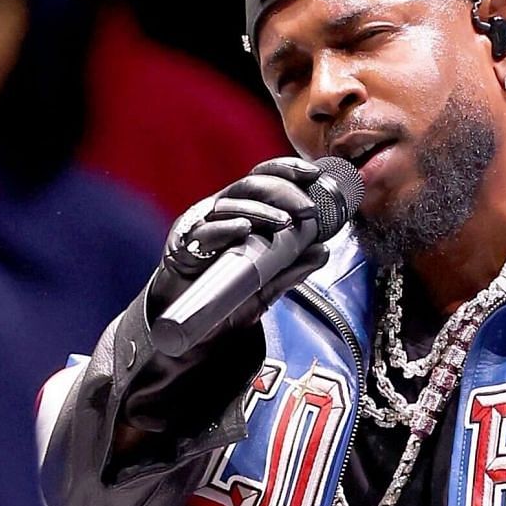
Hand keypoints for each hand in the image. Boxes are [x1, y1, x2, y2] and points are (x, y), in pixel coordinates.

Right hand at [121, 158, 331, 434]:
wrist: (187, 334)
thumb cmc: (222, 301)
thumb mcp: (265, 286)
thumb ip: (291, 269)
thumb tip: (323, 251)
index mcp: (237, 212)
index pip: (263, 180)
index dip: (287, 171)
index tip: (314, 174)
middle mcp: (216, 213)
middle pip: (248, 185)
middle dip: (281, 190)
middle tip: (306, 208)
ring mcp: (197, 228)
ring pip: (228, 205)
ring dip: (260, 210)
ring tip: (285, 223)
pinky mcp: (181, 249)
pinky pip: (203, 233)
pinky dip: (225, 229)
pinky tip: (245, 229)